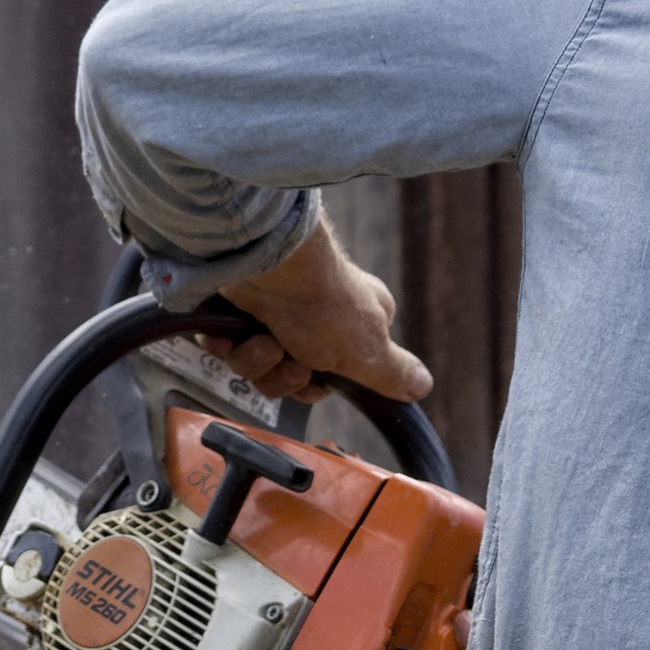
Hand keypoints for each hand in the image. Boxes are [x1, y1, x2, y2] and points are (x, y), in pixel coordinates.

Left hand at [203, 217, 432, 405]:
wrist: (267, 264)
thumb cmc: (324, 304)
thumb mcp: (369, 351)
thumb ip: (393, 373)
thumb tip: (423, 385)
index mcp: (353, 323)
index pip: (336, 376)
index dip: (320, 385)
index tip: (320, 375)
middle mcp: (314, 316)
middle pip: (291, 378)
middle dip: (285, 376)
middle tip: (292, 358)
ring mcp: (273, 311)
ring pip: (257, 367)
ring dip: (258, 361)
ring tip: (264, 338)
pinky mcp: (236, 307)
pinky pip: (226, 348)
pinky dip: (228, 345)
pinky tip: (233, 334)